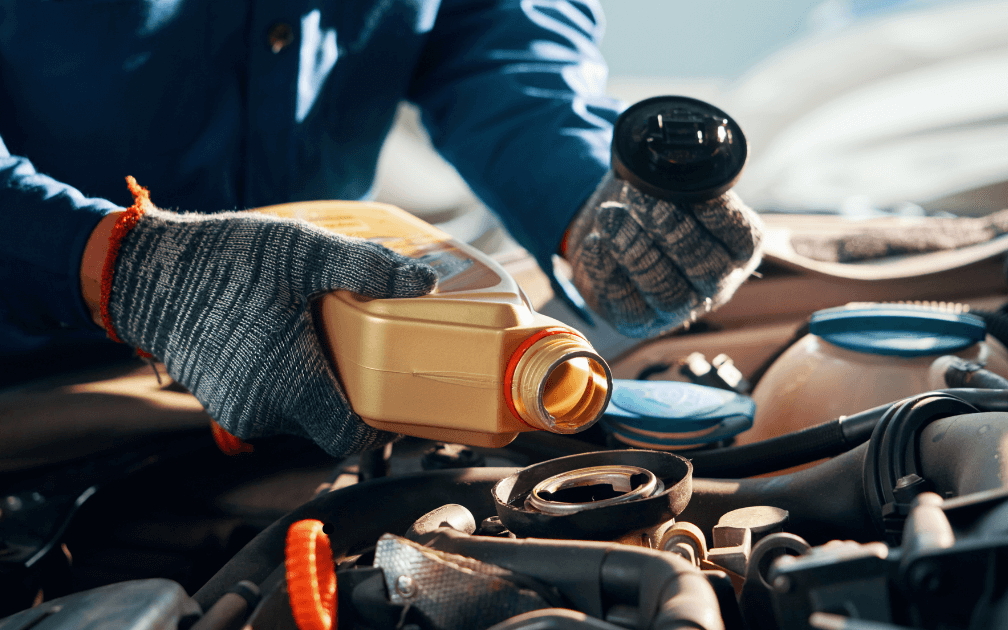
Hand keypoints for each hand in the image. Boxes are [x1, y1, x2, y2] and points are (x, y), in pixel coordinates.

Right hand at [95, 194, 436, 455]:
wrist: (144, 272)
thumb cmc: (224, 262)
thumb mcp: (304, 254)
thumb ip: (368, 268)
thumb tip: (424, 281)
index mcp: (290, 386)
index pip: (349, 438)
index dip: (378, 425)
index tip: (394, 395)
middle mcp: (262, 410)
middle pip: (328, 424)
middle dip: (350, 395)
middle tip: (367, 353)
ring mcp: (235, 409)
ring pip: (298, 413)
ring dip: (316, 385)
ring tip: (326, 338)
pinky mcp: (219, 398)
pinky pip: (268, 402)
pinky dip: (285, 380)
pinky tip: (288, 338)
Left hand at [565, 173, 762, 337]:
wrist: (612, 235)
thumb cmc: (651, 205)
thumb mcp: (672, 186)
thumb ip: (678, 176)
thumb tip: (667, 152)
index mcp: (737, 247)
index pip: (743, 236)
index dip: (719, 214)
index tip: (689, 189)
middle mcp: (715, 283)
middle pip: (706, 268)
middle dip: (673, 231)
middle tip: (644, 201)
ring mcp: (678, 307)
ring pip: (666, 292)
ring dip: (636, 250)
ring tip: (610, 216)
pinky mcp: (638, 321)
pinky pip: (626, 304)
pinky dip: (607, 269)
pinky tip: (596, 241)